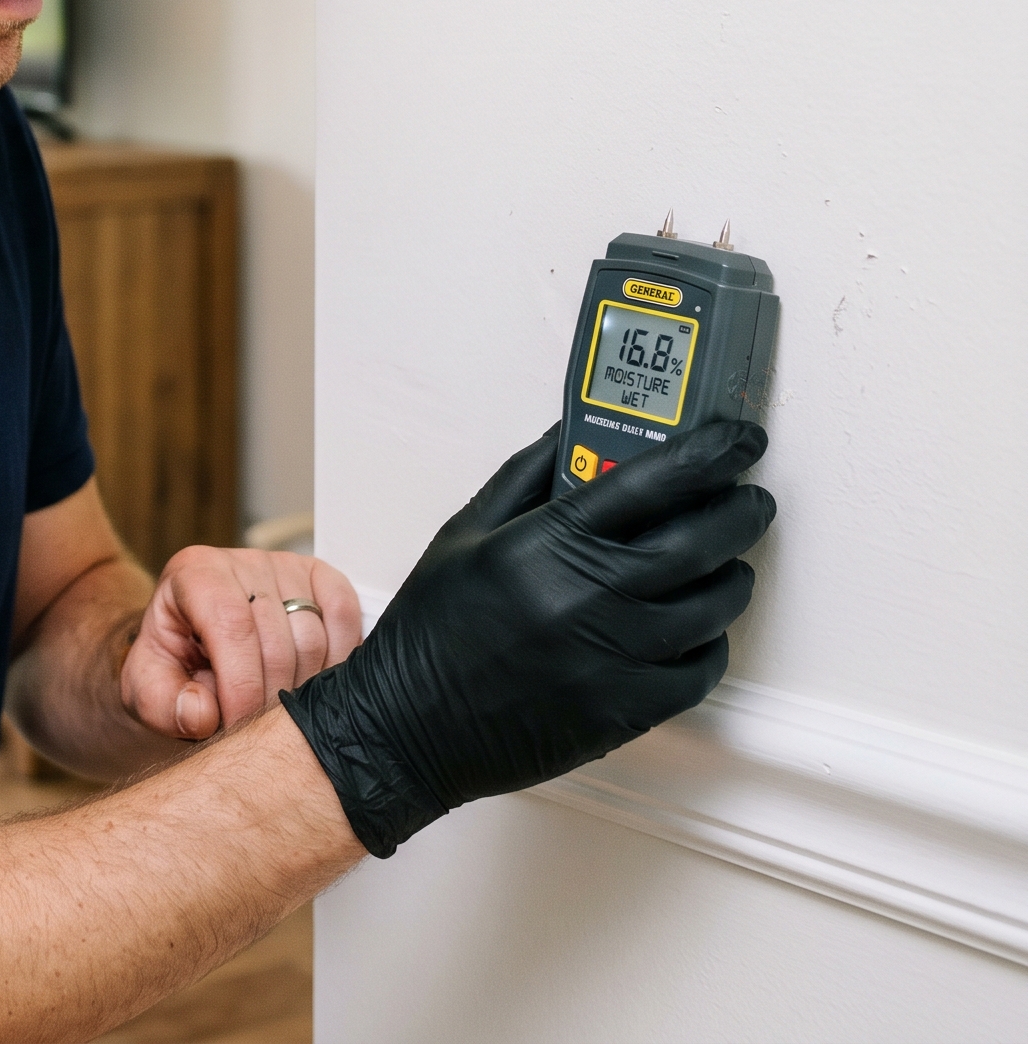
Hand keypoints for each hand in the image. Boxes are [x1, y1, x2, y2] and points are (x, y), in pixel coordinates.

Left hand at [120, 547, 364, 741]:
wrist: (193, 647)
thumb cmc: (172, 664)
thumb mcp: (147, 690)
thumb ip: (164, 704)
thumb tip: (202, 712)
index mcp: (193, 575)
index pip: (230, 624)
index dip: (240, 684)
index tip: (238, 725)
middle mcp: (239, 562)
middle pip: (277, 638)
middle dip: (270, 697)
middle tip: (256, 727)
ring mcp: (283, 565)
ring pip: (314, 635)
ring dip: (303, 687)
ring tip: (277, 709)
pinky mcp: (319, 577)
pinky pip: (345, 615)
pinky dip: (338, 658)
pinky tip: (313, 684)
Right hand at [281, 420, 775, 856]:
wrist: (411, 724)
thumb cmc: (432, 628)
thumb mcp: (465, 533)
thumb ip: (525, 476)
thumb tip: (574, 434)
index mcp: (550, 541)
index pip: (656, 480)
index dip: (711, 452)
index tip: (737, 440)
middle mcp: (593, 595)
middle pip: (705, 539)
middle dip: (742, 509)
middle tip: (747, 498)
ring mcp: (617, 657)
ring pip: (715, 605)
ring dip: (732, 575)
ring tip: (723, 564)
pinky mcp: (628, 710)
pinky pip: (702, 669)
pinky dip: (710, 643)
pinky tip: (694, 629)